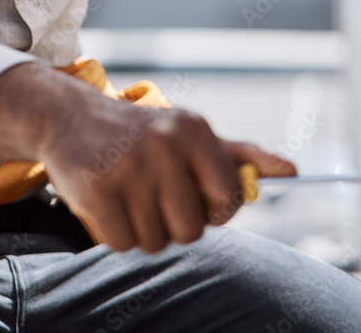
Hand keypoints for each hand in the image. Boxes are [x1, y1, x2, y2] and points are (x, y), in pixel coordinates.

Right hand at [0, 63, 295, 252]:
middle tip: (152, 194)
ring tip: (127, 193)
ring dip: (141, 229)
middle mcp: (164, 143)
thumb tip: (292, 170)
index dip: (212, 210)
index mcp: (193, 128)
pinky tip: (105, 201)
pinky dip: (113, 233)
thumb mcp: (189, 135)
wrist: (68, 116)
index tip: (192, 196)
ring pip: (156, 241)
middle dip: (172, 223)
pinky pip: (122, 244)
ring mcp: (129, 166)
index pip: (228, 199)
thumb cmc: (139, 133)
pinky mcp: (96, 188)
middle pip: (192, 229)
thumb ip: (240, 156)